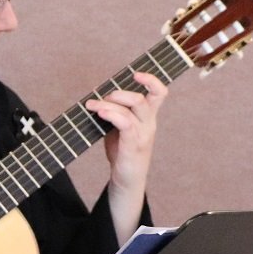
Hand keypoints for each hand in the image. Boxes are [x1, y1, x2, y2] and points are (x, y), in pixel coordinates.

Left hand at [85, 71, 168, 244]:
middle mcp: (149, 123)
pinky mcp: (133, 146)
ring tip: (92, 105)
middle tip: (102, 96)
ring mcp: (143, 135)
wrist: (126, 179)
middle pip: (145, 98)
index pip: (160, 93)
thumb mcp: (119, 126)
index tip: (135, 73)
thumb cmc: (122, 151)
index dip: (152, 80)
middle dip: (121, 92)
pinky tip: (101, 113)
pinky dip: (113, 115)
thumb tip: (97, 95)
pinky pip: (127, 124)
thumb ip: (115, 111)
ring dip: (109, 103)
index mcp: (148, 116)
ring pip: (133, 109)